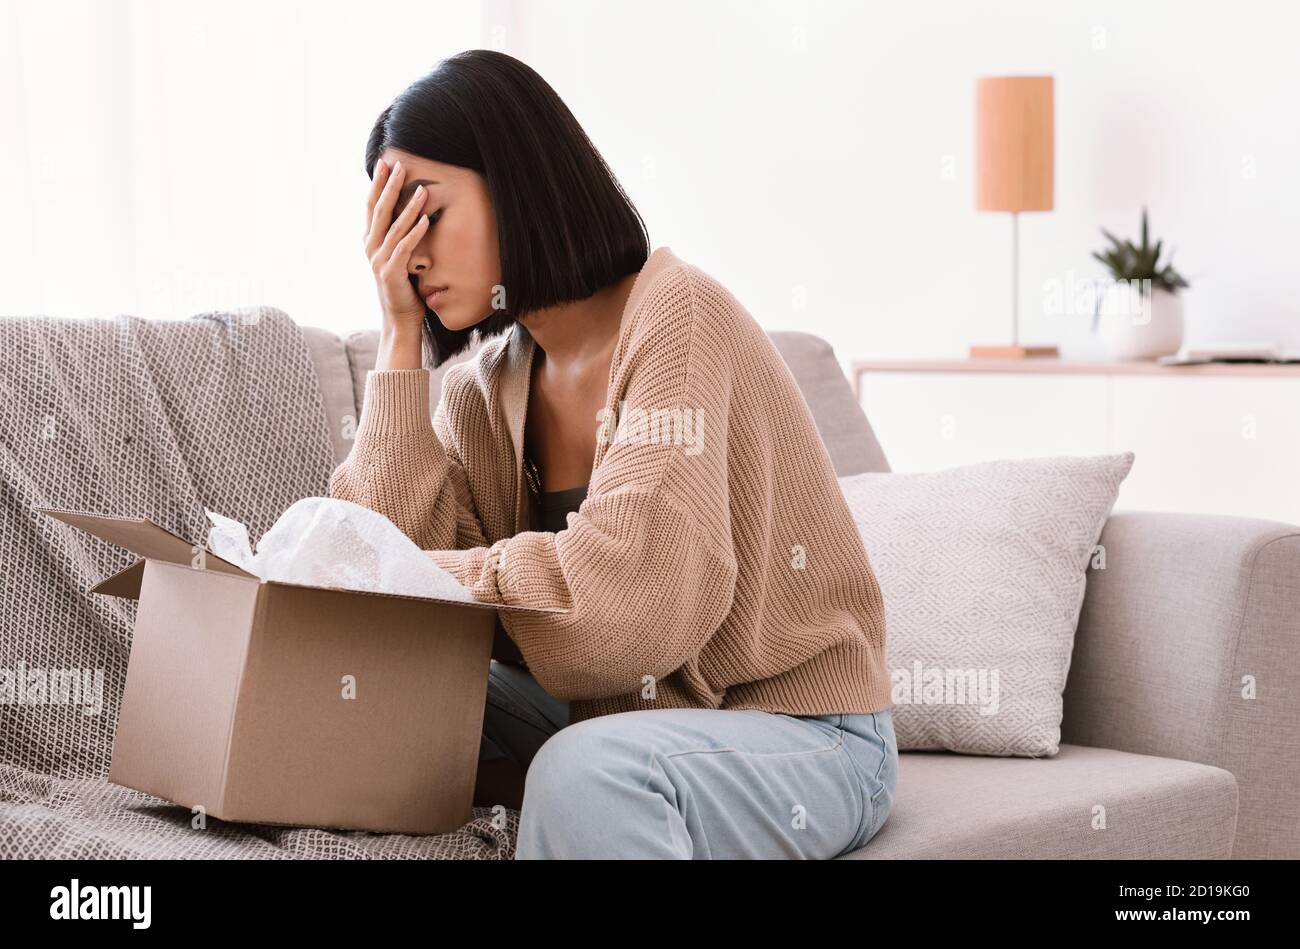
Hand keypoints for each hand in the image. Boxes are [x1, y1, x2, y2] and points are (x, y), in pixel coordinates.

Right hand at [365, 158, 429, 337]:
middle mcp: (371, 247)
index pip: (372, 206)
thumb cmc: (402, 285)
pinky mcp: (391, 273)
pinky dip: (415, 232)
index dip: (378, 184)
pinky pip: (405, 248)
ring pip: (394, 227)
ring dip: (408, 206)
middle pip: (379, 211)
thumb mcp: (396, 256)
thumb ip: (396, 236)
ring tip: (422, 189)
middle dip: (390, 186)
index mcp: (370, 240)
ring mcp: (379, 260)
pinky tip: (426, 219)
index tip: (385, 163)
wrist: (399, 317)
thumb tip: (405, 211)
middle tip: (400, 165)